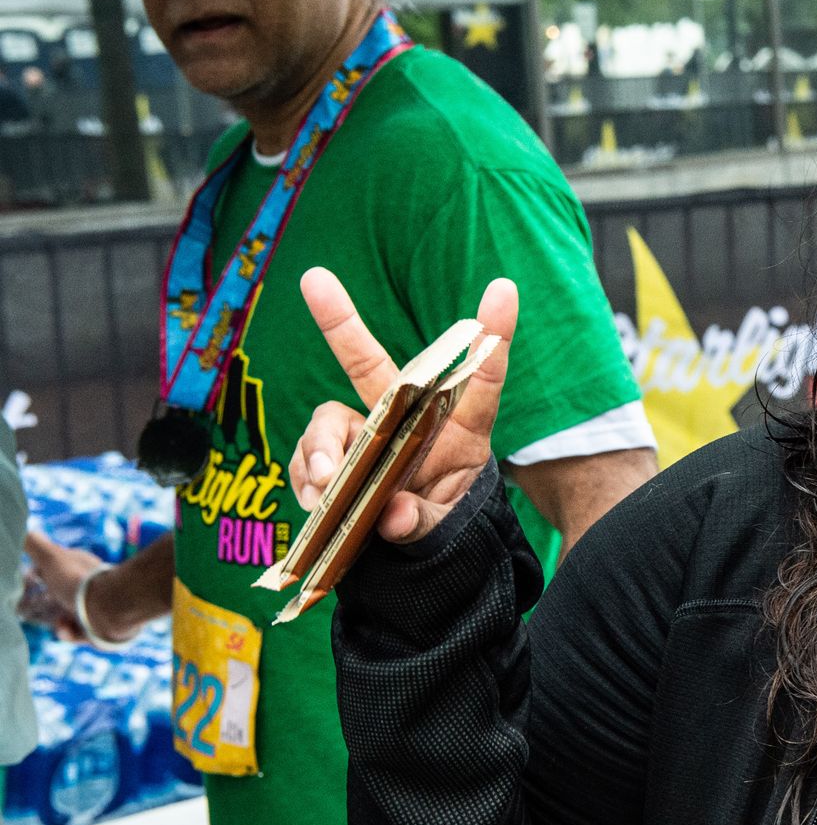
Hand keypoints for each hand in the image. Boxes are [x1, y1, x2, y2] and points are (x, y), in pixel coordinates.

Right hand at [20, 531, 100, 642]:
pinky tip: (67, 629)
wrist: (111, 608)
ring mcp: (95, 606)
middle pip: (60, 595)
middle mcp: (89, 585)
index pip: (56, 568)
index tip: (27, 581)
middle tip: (34, 610)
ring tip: (60, 622)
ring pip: (67, 616)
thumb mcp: (52, 558)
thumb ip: (35, 544)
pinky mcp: (99, 627)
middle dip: (46, 604)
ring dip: (58, 622)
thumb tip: (25, 531)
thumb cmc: (78, 582)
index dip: (40, 574)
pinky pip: (78, 633)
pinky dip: (69, 633)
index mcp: (79, 566)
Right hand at [287, 267, 515, 543]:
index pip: (483, 379)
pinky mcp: (334, 454)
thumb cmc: (441, 519)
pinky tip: (315, 501)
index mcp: (460, 429)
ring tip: (324, 486)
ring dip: (320, 452)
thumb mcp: (446, 528)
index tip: (504, 289)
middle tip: (313, 278)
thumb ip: (424, 522)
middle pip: (371, 366)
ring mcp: (365, 434)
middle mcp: (407, 419)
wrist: (411, 546)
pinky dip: (305, 478)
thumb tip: (392, 515)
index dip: (495, 334)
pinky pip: (307, 457)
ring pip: (329, 422)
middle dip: (340, 320)